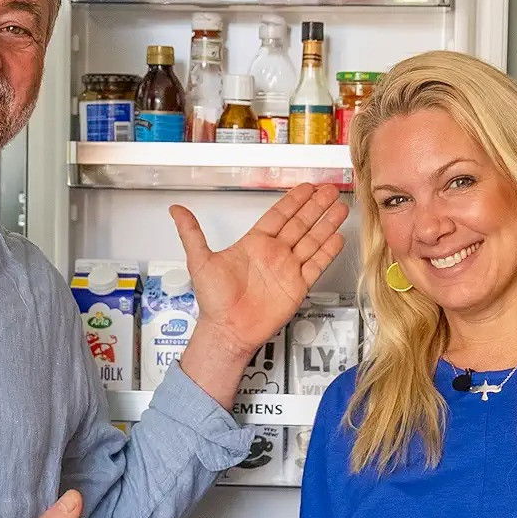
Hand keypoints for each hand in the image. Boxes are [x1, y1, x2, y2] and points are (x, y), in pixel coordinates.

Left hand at [169, 183, 348, 359]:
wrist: (228, 330)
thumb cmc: (214, 301)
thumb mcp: (200, 261)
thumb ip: (191, 234)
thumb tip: (176, 211)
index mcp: (254, 244)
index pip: (278, 215)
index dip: (293, 201)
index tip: (306, 187)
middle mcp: (273, 254)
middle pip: (300, 224)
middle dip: (316, 206)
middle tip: (329, 190)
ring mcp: (287, 269)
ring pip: (312, 241)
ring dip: (326, 224)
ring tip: (340, 207)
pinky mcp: (297, 287)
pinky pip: (316, 265)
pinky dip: (327, 252)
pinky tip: (337, 237)